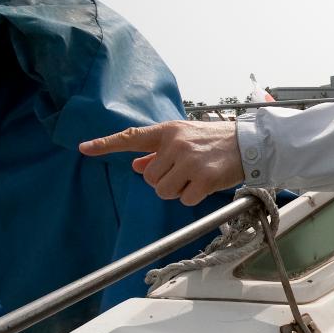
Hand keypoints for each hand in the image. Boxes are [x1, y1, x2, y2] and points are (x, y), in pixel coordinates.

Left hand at [79, 121, 244, 204]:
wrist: (249, 143)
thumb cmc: (214, 141)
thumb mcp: (184, 138)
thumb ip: (157, 152)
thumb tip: (135, 165)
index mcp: (167, 132)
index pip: (130, 137)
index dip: (105, 144)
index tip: (84, 148)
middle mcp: (175, 144)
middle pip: (149, 178)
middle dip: (163, 181)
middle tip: (184, 172)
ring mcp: (189, 161)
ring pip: (163, 191)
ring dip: (177, 191)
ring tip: (194, 178)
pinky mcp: (203, 178)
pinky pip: (184, 199)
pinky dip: (193, 198)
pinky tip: (205, 185)